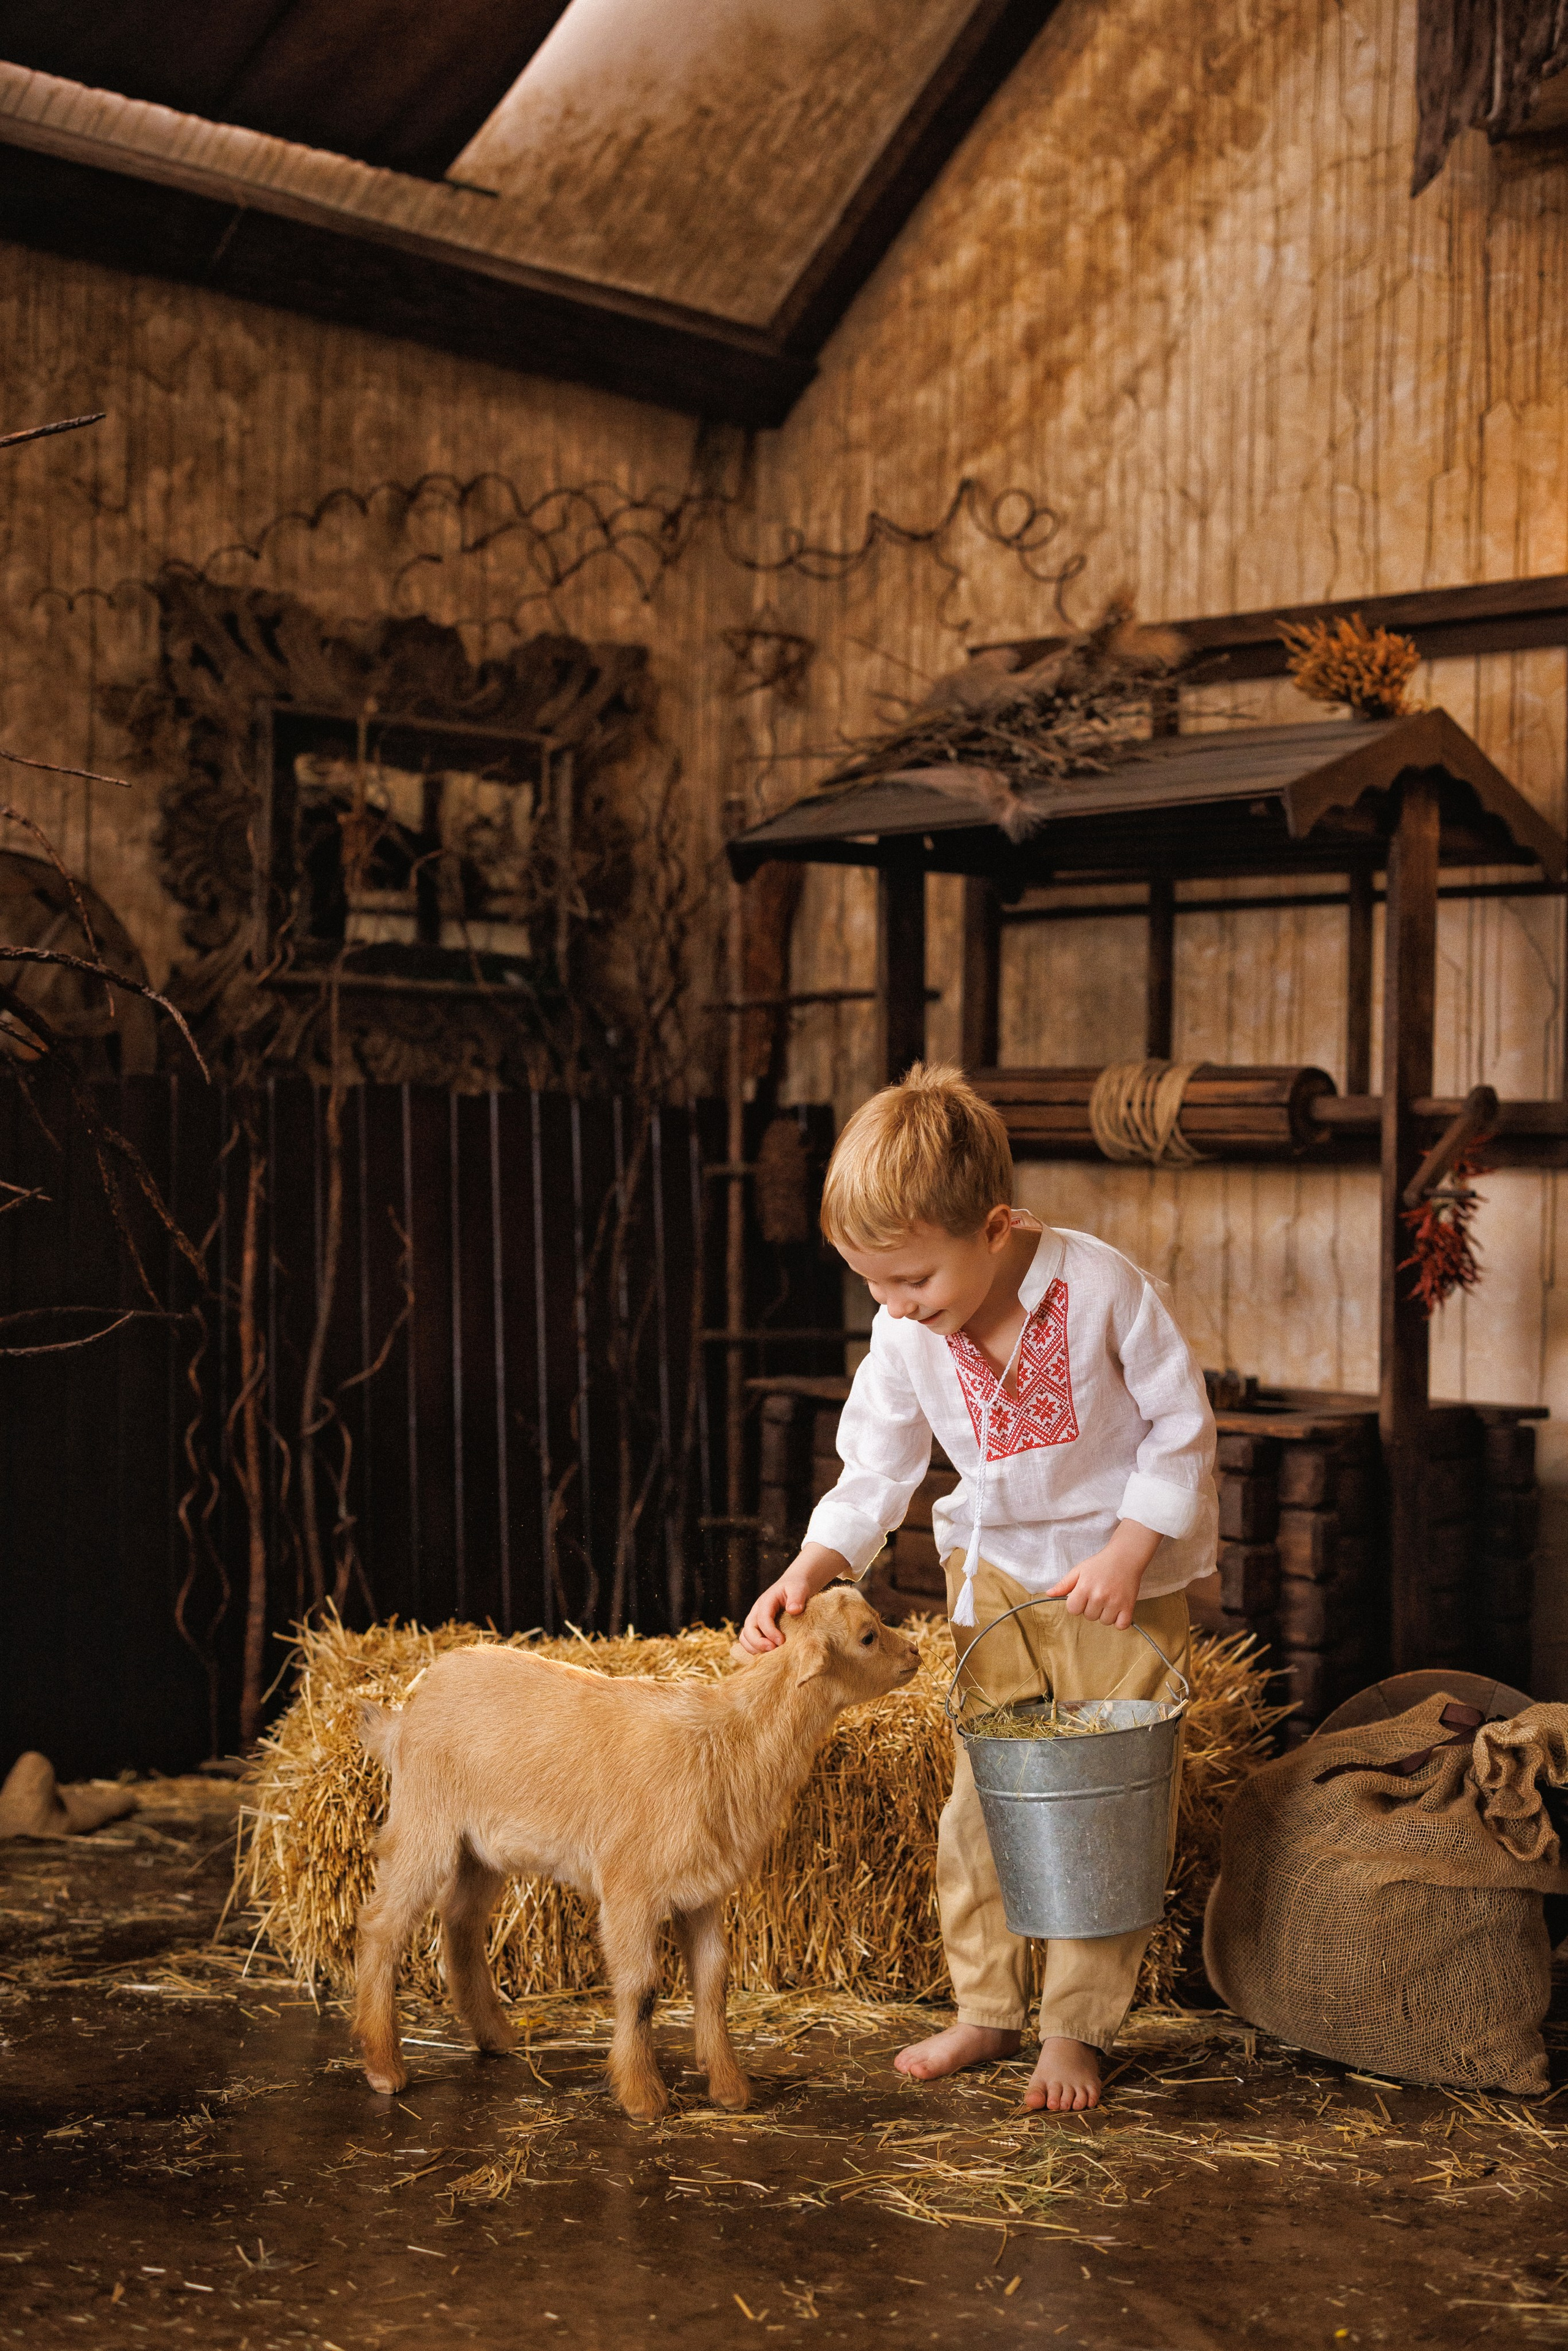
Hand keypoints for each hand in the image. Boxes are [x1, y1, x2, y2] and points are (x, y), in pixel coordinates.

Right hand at [738, 1543, 847, 1652]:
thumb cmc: (796, 1587)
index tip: (782, 1641)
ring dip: (755, 1649)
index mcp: (765, 1602)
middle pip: (748, 1631)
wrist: (793, 1586)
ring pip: (745, 1638)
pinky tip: (770, 1654)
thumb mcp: (799, 1588)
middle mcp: (756, 1612)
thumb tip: (793, 1610)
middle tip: (775, 1650)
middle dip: (759, 1644)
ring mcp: (755, 1621)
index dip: (770, 1632)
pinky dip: (756, 1650)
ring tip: (771, 1654)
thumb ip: (797, 1597)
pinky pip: (750, 1642)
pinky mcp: (758, 1629)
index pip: (762, 1619)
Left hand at [1046, 1519, 1160, 1630]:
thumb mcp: (1079, 1570)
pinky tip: (1118, 1608)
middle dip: (1091, 1607)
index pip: (1073, 1610)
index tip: (1084, 1595)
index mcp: (1084, 1587)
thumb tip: (1049, 1594)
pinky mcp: (1128, 1606)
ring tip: (1109, 1598)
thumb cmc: (1100, 1564)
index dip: (1077, 1603)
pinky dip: (1119, 1620)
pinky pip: (1120, 1625)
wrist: (1125, 1557)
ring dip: (1105, 1613)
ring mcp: (1114, 1602)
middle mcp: (1099, 1596)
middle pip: (1089, 1617)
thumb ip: (1064, 1584)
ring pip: (1104, 1622)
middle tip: (1099, 1593)